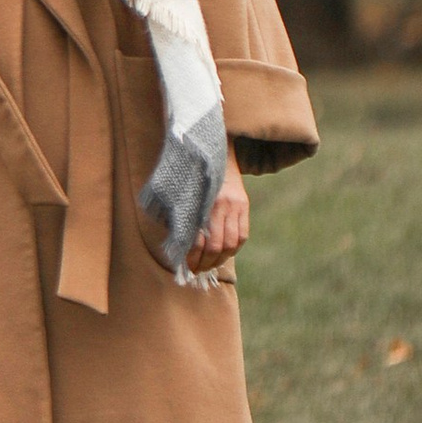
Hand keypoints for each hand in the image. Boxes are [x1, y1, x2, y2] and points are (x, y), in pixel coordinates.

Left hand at [187, 159, 249, 274]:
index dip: (193, 257)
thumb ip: (181, 216)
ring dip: (221, 259)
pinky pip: (243, 235)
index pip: (199, 240)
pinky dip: (234, 248)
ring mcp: (234, 205)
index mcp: (200, 202)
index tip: (187, 265)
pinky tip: (225, 253)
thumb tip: (177, 245)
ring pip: (232, 243)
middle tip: (198, 270)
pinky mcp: (244, 204)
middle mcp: (218, 204)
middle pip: (217, 245)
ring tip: (211, 265)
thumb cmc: (192, 176)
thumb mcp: (183, 194)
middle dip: (207, 262)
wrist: (214, 152)